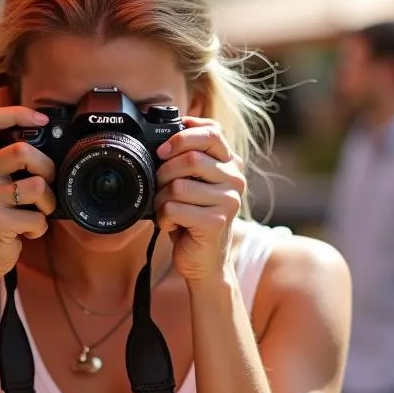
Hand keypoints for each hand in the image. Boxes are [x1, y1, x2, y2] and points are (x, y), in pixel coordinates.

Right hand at [0, 86, 56, 280]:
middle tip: (47, 185)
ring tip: (37, 213)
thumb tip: (3, 89)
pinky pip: (36, 217)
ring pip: (36, 186)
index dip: (18, 112)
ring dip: (48, 204)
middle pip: (22, 151)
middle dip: (47, 168)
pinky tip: (26, 232)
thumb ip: (1, 141)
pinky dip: (40, 228)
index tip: (42, 122)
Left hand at [154, 117, 245, 283]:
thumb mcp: (191, 184)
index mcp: (230, 164)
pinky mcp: (216, 221)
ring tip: (166, 209)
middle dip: (164, 172)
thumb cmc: (192, 219)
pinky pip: (175, 208)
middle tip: (158, 187)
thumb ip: (186, 160)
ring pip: (179, 185)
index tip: (163, 149)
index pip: (212, 131)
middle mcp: (235, 179)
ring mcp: (228, 200)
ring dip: (161, 199)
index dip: (182, 136)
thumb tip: (162, 142)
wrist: (204, 261)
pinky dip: (163, 218)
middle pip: (191, 157)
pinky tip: (171, 224)